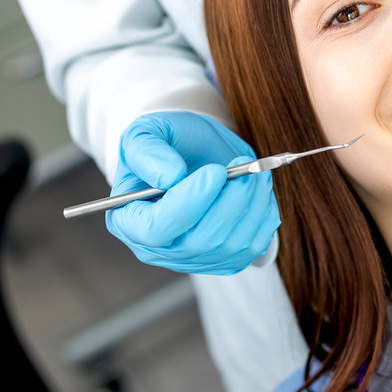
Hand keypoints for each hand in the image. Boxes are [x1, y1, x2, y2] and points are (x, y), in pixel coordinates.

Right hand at [106, 111, 279, 273]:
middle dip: (229, 202)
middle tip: (244, 167)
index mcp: (128, 219)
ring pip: (230, 246)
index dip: (189, 203)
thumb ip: (147, 150)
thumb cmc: (168, 143)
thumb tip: (169, 177)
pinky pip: (252, 248)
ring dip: (251, 205)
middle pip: (198, 242)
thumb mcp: (148, 132)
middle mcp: (157, 248)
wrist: (196, 152)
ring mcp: (192, 258)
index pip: (156, 229)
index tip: (215, 172)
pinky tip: (257, 190)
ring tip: (254, 172)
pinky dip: (262, 216)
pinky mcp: (224, 259)